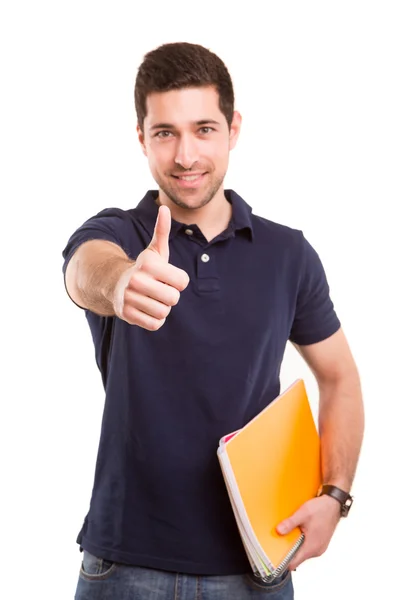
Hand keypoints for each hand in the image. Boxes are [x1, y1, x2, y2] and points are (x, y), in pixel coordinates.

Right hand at [113, 205, 189, 329]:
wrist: (115, 284)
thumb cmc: (144, 268)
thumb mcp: (154, 250)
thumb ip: (162, 230)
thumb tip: (165, 207)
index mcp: (148, 264)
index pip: (183, 281)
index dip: (179, 281)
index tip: (168, 277)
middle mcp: (137, 280)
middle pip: (174, 299)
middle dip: (171, 296)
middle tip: (160, 290)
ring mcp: (130, 298)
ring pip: (164, 312)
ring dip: (162, 308)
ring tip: (152, 299)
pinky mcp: (127, 315)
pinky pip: (155, 324)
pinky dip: (155, 320)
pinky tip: (147, 309)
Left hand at [276, 495, 340, 570]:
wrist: (334, 504)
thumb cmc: (321, 509)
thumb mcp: (302, 514)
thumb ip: (290, 523)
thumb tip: (278, 531)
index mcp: (312, 547)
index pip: (294, 563)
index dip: (284, 561)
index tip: (275, 556)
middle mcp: (317, 550)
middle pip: (298, 557)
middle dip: (289, 550)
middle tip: (282, 538)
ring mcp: (319, 547)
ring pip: (303, 551)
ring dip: (296, 544)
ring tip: (293, 531)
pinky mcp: (320, 543)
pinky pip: (308, 546)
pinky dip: (302, 541)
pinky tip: (300, 530)